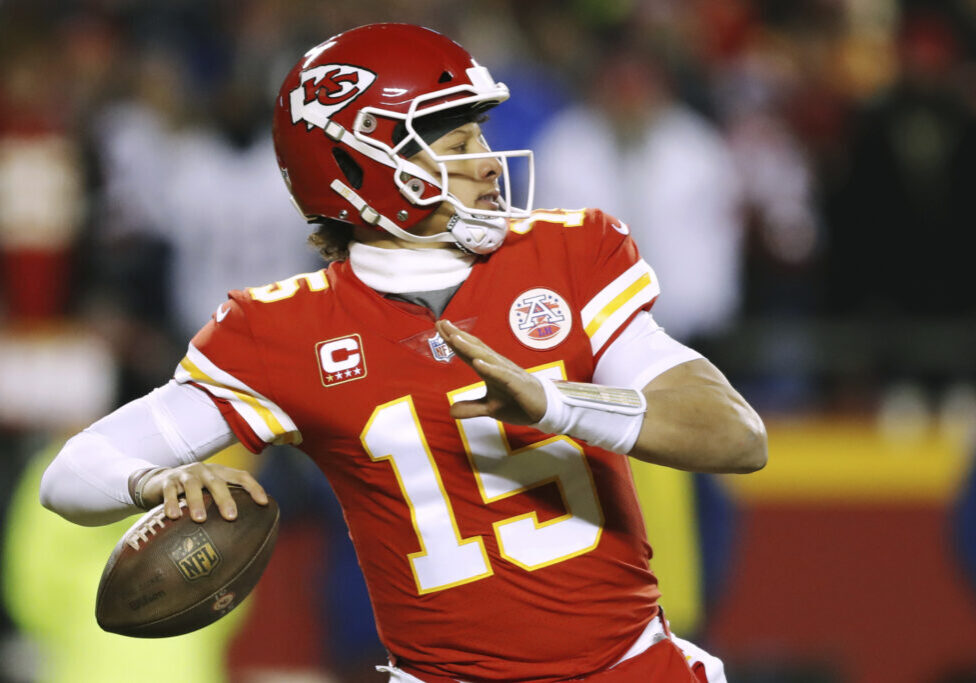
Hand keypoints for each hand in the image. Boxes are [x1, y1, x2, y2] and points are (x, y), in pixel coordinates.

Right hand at [140, 463, 267, 522]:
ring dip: (197, 502)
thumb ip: (224, 503)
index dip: (253, 487)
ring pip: (192, 486)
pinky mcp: (167, 481)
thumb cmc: (193, 491)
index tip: (264, 503)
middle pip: (217, 482)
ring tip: (200, 519)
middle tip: (231, 517)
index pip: (241, 476)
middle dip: (225, 499)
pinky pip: (169, 492)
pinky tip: (173, 516)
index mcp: (219, 472)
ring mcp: (185, 475)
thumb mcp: (210, 491)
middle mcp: (204, 471)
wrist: (159, 480)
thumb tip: (246, 530)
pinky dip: (171, 503)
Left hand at [435, 320, 546, 424]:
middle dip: (458, 336)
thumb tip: (451, 411)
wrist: (545, 410)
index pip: (469, 352)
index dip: (454, 341)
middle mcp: (498, 366)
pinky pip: (502, 375)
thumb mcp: (490, 409)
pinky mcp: (517, 384)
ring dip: (470, 348)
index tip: (439, 327)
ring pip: (486, 357)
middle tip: (441, 323)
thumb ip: (471, 408)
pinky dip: (490, 368)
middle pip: (475, 348)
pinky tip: (478, 363)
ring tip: (455, 338)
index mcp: (490, 369)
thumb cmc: (518, 403)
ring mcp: (508, 373)